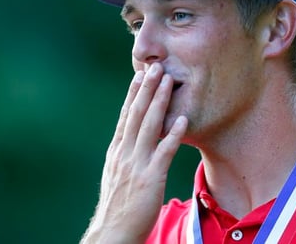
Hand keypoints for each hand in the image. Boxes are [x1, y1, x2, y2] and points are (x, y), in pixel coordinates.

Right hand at [81, 63, 187, 243]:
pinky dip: (173, 134)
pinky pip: (164, 152)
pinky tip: (182, 120)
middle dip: (146, 89)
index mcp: (117, 152)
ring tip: (168, 81)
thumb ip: (125, 157)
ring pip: (149, 127)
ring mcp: (137, 165)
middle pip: (136, 115)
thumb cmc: (119, 207)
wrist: (113, 233)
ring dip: (159, 102)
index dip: (133, 94)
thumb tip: (132, 141)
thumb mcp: (118, 176)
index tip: (140, 74)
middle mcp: (124, 154)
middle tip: (155, 67)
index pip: (126, 117)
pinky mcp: (150, 179)